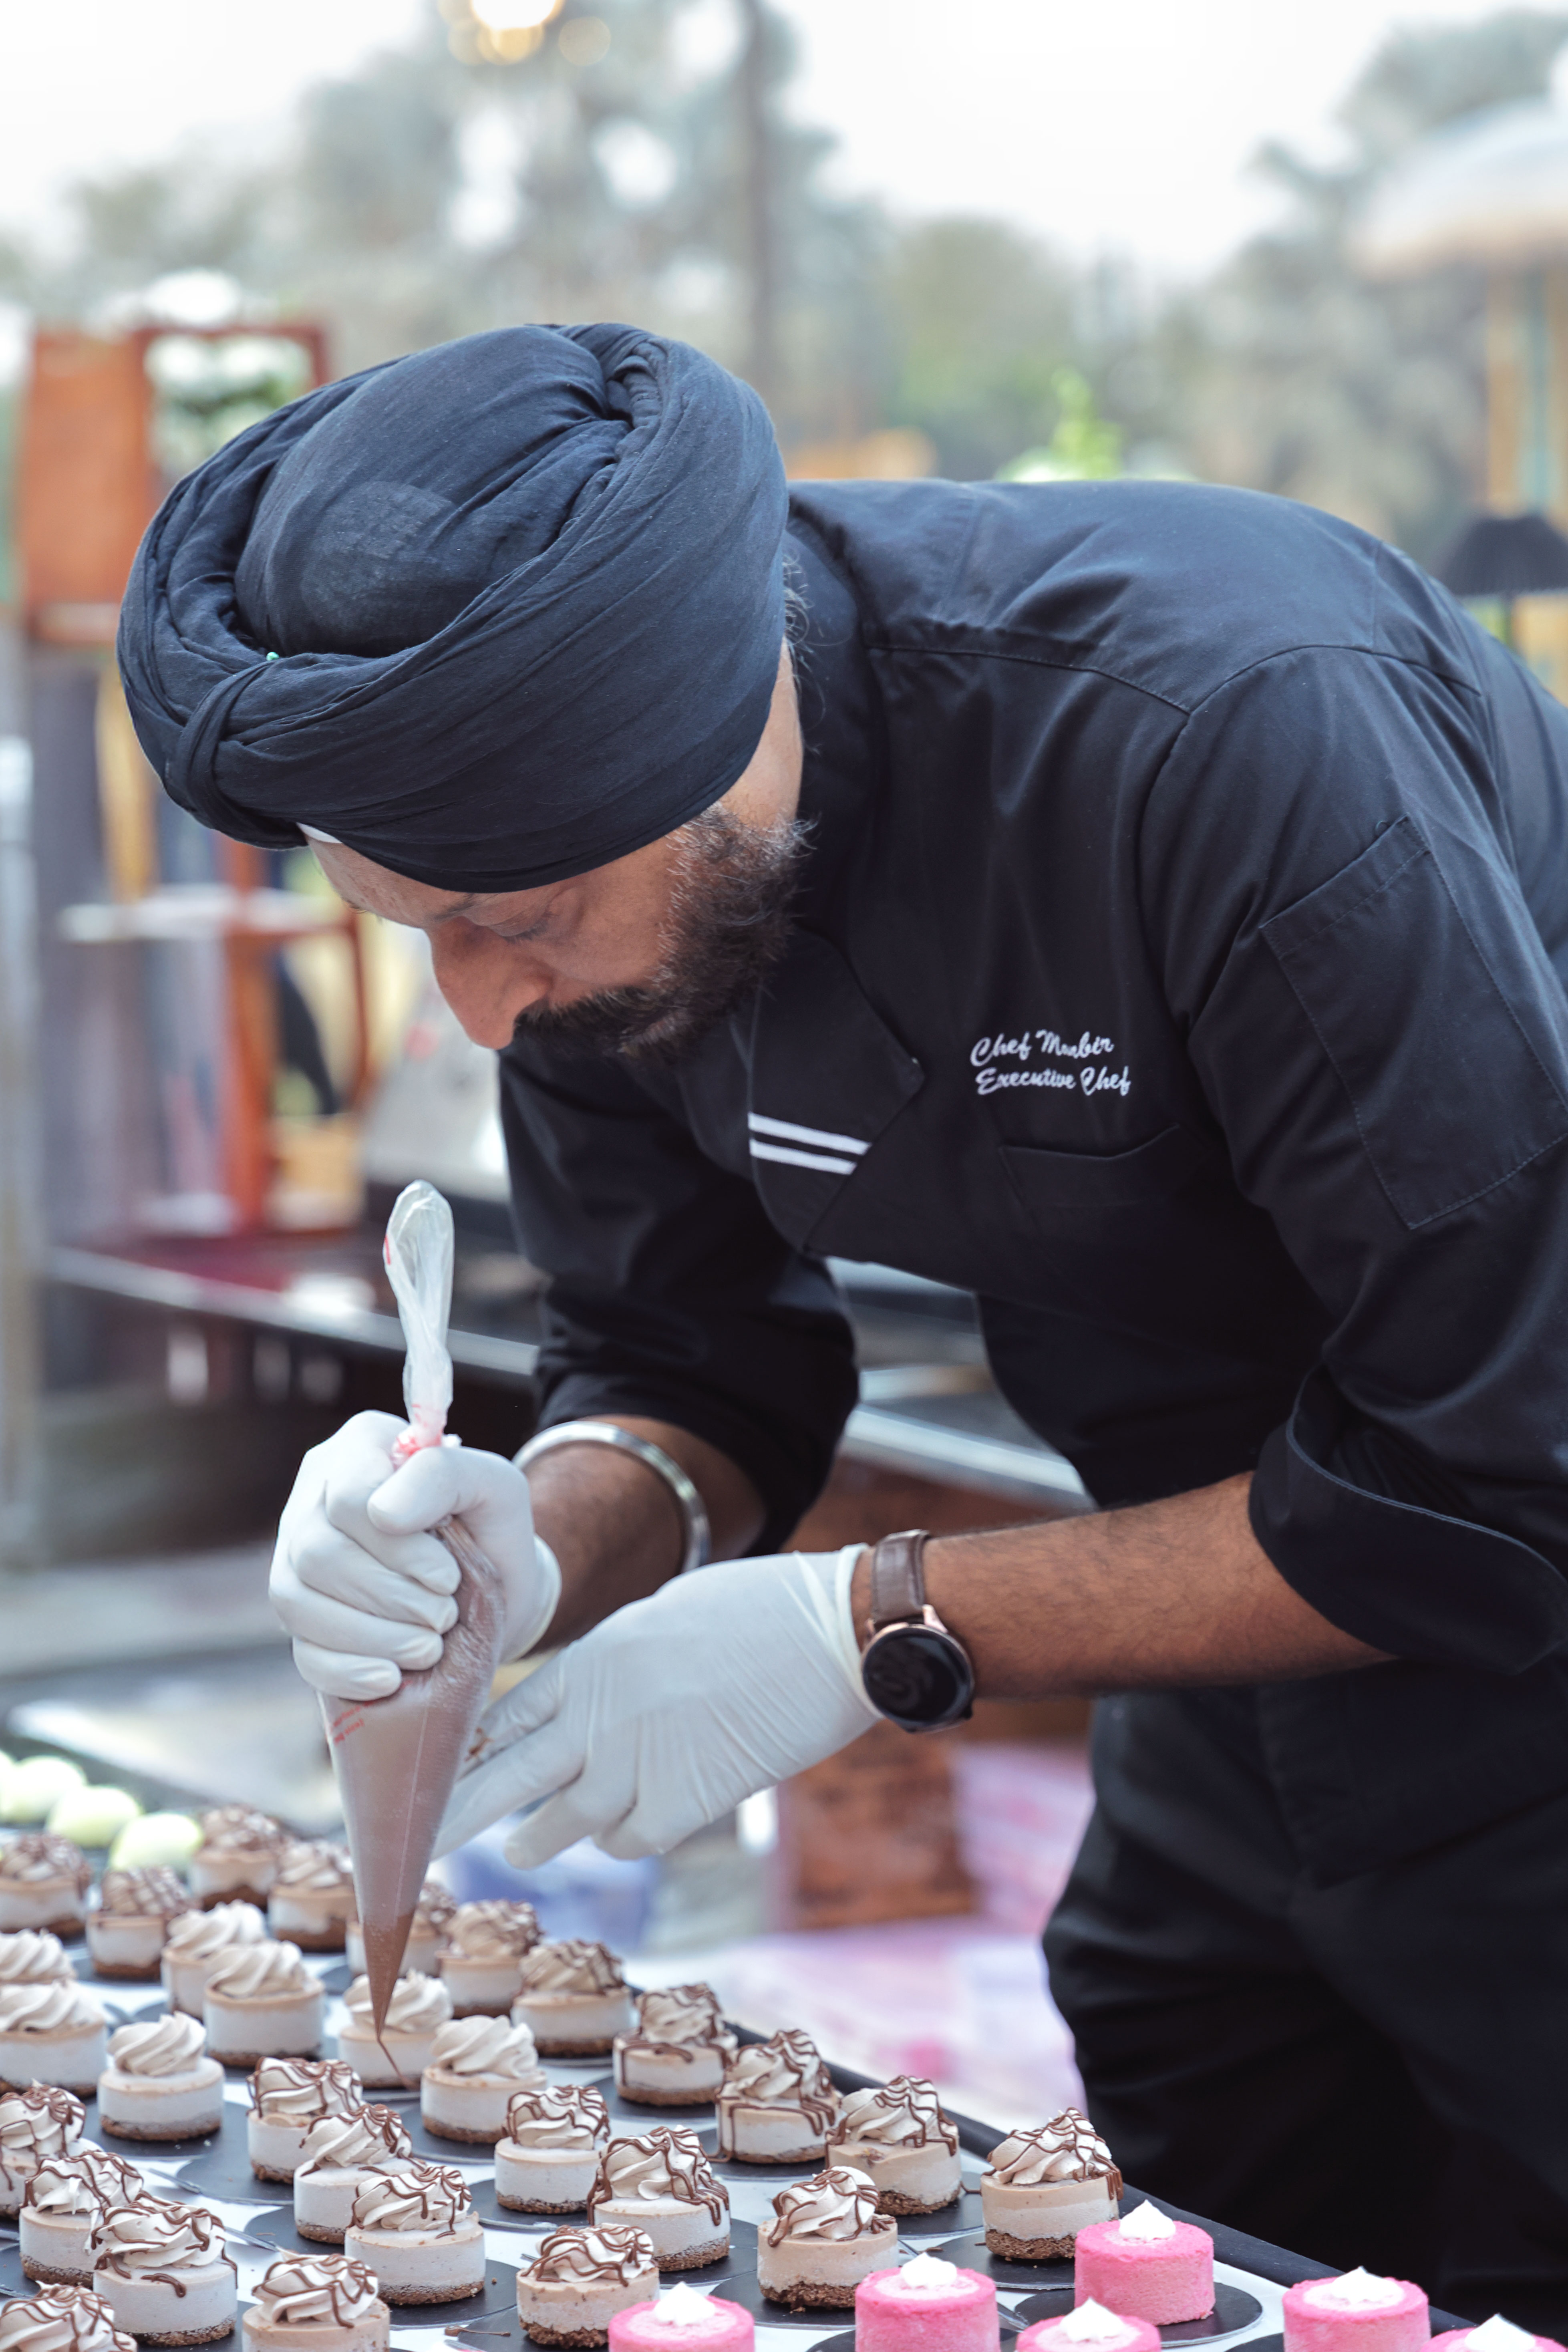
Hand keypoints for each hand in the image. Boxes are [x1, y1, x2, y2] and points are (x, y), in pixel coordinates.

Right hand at [270, 1411, 561, 1699]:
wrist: (496, 1587)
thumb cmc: (490, 1526)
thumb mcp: (492, 1484)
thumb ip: (443, 1475)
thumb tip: (383, 1513)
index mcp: (357, 1450)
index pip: (347, 1497)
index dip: (397, 1548)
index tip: (447, 1575)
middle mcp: (314, 1498)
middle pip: (316, 1554)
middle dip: (388, 1597)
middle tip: (444, 1616)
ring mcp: (297, 1559)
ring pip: (297, 1603)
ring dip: (370, 1636)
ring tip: (428, 1647)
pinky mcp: (304, 1618)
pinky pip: (302, 1651)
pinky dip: (347, 1671)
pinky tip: (390, 1678)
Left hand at [436, 1546, 879, 1862]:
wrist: (829, 1634)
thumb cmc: (756, 1610)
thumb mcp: (660, 1619)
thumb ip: (613, 1667)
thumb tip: (589, 1701)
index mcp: (592, 1661)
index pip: (502, 1715)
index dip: (462, 1749)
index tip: (431, 1771)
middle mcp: (599, 1715)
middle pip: (502, 1776)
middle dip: (453, 1815)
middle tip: (411, 1845)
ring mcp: (636, 1763)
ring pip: (559, 1823)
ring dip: (535, 1838)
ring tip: (517, 1848)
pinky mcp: (682, 1803)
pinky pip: (626, 1838)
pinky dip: (621, 1836)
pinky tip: (629, 1824)